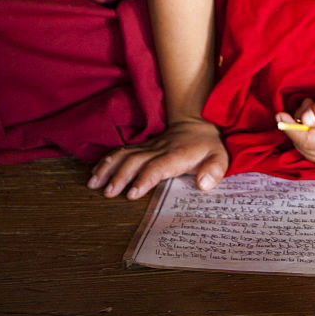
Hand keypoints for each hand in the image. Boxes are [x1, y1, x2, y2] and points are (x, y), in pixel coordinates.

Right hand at [87, 117, 228, 198]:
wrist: (198, 122)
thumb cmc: (208, 146)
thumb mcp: (220, 157)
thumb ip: (215, 170)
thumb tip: (204, 184)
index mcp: (177, 155)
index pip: (158, 166)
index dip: (145, 178)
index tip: (132, 193)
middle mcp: (160, 149)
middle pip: (136, 160)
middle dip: (120, 175)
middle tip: (108, 192)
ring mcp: (149, 147)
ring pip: (126, 154)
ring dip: (109, 167)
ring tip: (94, 182)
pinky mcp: (143, 147)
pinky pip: (123, 151)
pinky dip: (107, 160)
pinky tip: (95, 171)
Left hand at [276, 89, 314, 168]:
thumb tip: (303, 118)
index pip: (305, 140)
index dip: (290, 127)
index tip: (279, 115)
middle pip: (303, 145)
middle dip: (297, 125)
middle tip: (306, 104)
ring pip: (306, 149)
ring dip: (302, 130)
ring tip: (313, 110)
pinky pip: (312, 150)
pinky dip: (308, 136)